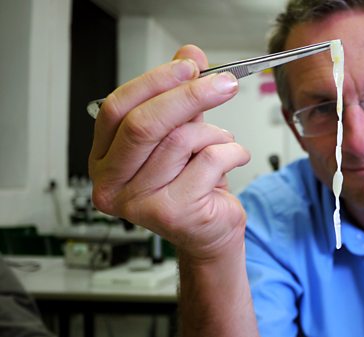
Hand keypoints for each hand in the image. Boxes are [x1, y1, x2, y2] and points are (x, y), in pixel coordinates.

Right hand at [89, 45, 250, 260]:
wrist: (209, 230)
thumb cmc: (192, 183)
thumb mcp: (182, 131)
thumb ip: (180, 94)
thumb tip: (188, 55)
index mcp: (104, 158)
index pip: (117, 109)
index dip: (154, 82)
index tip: (188, 66)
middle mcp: (112, 183)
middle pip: (144, 124)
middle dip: (189, 96)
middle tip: (222, 83)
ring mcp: (138, 202)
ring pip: (180, 141)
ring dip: (214, 132)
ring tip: (223, 140)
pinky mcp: (172, 213)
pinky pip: (208, 161)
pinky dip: (231, 152)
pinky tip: (233, 157)